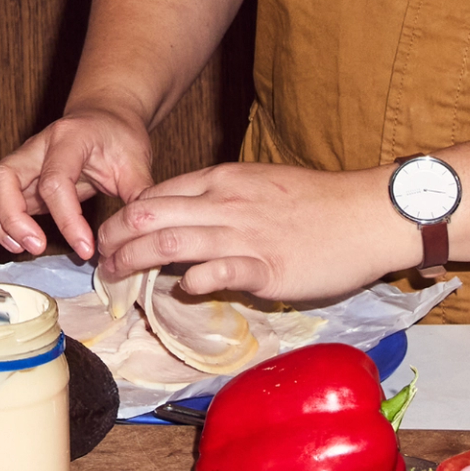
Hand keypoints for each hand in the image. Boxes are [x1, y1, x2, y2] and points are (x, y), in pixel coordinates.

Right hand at [0, 108, 156, 262]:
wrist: (101, 116)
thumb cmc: (117, 139)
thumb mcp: (137, 164)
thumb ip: (139, 198)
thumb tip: (142, 234)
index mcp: (70, 140)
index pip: (55, 182)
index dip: (67, 220)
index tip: (86, 249)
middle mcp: (34, 147)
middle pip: (2, 178)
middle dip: (12, 220)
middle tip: (37, 247)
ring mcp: (16, 160)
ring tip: (16, 245)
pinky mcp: (6, 173)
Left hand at [92, 161, 410, 305]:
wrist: (367, 214)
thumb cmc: (318, 204)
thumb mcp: (259, 187)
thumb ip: (222, 202)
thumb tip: (188, 224)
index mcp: (223, 182)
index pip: (156, 195)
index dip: (125, 217)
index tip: (111, 237)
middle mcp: (225, 204)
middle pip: (151, 216)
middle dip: (116, 238)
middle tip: (102, 261)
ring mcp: (244, 235)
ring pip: (173, 242)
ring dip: (136, 260)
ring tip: (116, 276)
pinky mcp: (267, 266)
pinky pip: (221, 270)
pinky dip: (195, 279)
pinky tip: (181, 288)